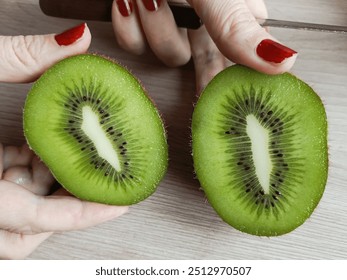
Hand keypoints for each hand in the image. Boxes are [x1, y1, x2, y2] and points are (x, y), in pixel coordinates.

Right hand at [0, 24, 127, 258]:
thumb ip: (21, 55)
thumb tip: (75, 41)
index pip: (35, 219)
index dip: (83, 213)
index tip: (119, 204)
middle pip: (25, 233)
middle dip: (60, 204)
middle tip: (83, 169)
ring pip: (11, 224)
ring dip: (40, 192)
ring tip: (50, 155)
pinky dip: (18, 179)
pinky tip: (23, 150)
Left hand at [112, 0, 297, 91]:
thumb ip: (238, 26)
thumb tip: (281, 60)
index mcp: (225, 16)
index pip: (235, 62)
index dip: (232, 87)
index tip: (232, 110)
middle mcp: (200, 24)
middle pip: (201, 65)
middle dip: (192, 67)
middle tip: (196, 83)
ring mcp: (170, 24)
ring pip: (163, 54)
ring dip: (154, 23)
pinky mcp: (138, 24)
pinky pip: (132, 45)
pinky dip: (127, 23)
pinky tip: (129, 1)